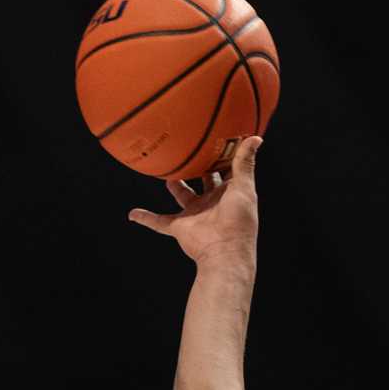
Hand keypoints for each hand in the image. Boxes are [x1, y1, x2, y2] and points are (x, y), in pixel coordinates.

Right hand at [128, 136, 260, 263]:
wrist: (224, 252)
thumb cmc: (239, 221)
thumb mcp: (243, 187)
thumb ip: (245, 163)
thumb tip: (256, 137)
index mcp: (229, 193)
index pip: (227, 171)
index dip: (223, 156)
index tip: (217, 137)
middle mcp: (212, 202)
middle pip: (204, 180)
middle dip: (199, 167)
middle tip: (190, 149)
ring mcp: (195, 214)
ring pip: (182, 195)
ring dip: (175, 185)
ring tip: (167, 171)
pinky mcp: (180, 227)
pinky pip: (159, 222)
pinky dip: (146, 218)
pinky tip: (132, 214)